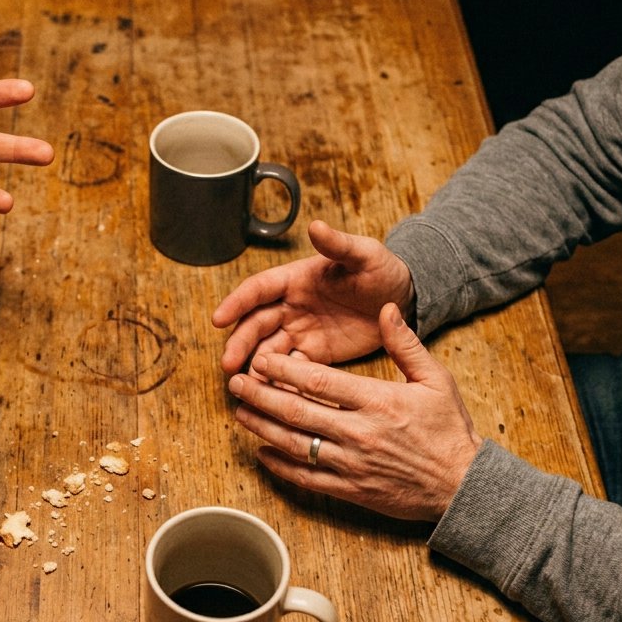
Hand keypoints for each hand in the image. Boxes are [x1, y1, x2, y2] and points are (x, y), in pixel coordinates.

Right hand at [212, 220, 415, 373]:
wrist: (402, 299)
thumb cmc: (381, 271)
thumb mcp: (364, 254)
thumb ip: (338, 244)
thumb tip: (316, 225)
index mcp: (295, 279)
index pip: (258, 290)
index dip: (237, 303)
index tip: (218, 319)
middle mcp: (290, 306)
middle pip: (255, 325)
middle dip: (240, 344)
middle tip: (227, 365)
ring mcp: (300, 331)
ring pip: (268, 350)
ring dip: (254, 366)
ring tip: (245, 387)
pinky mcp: (314, 353)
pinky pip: (290, 369)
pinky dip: (278, 381)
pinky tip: (270, 396)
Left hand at [226, 303, 481, 521]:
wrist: (462, 485)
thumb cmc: (449, 430)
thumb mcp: (435, 379)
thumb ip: (406, 344)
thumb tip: (386, 309)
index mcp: (377, 401)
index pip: (319, 381)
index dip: (284, 369)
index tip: (262, 359)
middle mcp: (358, 432)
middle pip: (297, 412)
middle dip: (260, 395)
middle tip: (235, 382)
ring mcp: (351, 464)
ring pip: (295, 444)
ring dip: (262, 427)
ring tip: (239, 412)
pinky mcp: (350, 489)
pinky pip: (306, 478)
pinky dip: (280, 466)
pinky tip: (262, 453)